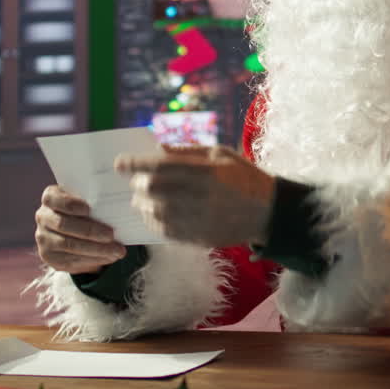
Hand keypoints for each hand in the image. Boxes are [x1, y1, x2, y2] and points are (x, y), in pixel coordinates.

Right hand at [34, 185, 126, 273]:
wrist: (74, 231)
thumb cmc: (86, 211)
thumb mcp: (87, 202)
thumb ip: (95, 202)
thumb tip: (117, 209)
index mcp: (50, 197)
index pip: (53, 198)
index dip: (69, 204)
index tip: (88, 209)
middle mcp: (43, 217)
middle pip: (63, 224)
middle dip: (89, 231)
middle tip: (111, 235)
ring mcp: (43, 238)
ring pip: (68, 245)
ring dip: (96, 249)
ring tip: (117, 250)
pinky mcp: (49, 256)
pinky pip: (71, 260)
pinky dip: (93, 259)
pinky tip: (109, 257)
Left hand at [115, 145, 275, 247]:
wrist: (270, 212)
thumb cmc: (244, 177)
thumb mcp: (221, 153)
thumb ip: (188, 152)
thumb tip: (157, 150)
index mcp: (206, 171)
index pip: (159, 166)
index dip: (135, 164)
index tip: (119, 163)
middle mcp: (200, 196)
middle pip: (153, 190)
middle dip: (137, 185)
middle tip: (134, 182)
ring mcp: (199, 220)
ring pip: (155, 213)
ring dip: (143, 205)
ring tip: (141, 200)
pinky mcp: (199, 238)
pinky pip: (166, 232)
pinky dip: (153, 223)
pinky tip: (153, 215)